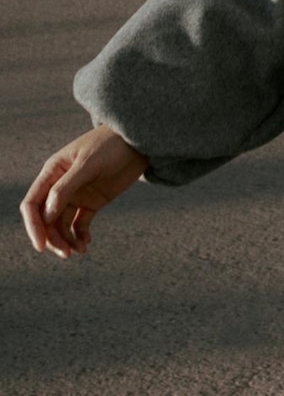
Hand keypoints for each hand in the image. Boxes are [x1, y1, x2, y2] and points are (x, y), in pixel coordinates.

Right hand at [20, 126, 147, 258]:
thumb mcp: (88, 163)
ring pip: (62, 224)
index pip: (33, 204)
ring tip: (79, 251)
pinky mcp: (93, 202)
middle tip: (66, 253)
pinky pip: (81, 223)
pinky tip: (86, 243)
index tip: (41, 246)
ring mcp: (77, 195)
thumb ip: (67, 187)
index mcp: (52, 172)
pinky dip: (80, 235)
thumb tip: (47, 215)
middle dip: (53, 237)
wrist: (138, 141)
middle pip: (47, 219)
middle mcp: (60, 186)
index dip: (33, 226)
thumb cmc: (110, 145)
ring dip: (67, 239)